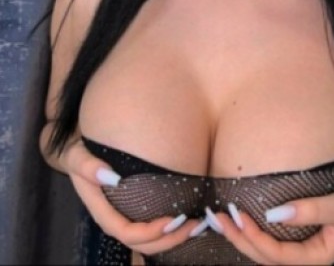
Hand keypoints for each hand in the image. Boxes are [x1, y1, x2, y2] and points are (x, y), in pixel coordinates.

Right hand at [61, 139, 199, 253]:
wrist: (78, 149)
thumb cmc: (78, 152)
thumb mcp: (76, 155)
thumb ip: (87, 166)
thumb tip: (108, 176)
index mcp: (102, 210)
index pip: (126, 232)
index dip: (150, 233)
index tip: (173, 220)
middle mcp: (114, 217)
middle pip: (142, 243)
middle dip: (169, 240)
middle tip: (194, 225)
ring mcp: (125, 215)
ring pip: (150, 241)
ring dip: (174, 238)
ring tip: (198, 225)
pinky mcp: (134, 207)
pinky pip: (153, 227)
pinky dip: (172, 228)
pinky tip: (190, 217)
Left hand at [213, 181, 333, 264]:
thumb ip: (310, 210)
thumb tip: (273, 213)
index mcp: (317, 258)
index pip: (277, 256)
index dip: (255, 238)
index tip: (238, 216)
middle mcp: (306, 259)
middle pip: (265, 258)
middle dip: (240, 240)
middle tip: (218, 218)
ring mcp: (302, 251)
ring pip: (265, 254)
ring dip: (242, 239)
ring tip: (221, 220)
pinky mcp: (299, 241)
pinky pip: (271, 244)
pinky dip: (253, 234)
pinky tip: (240, 222)